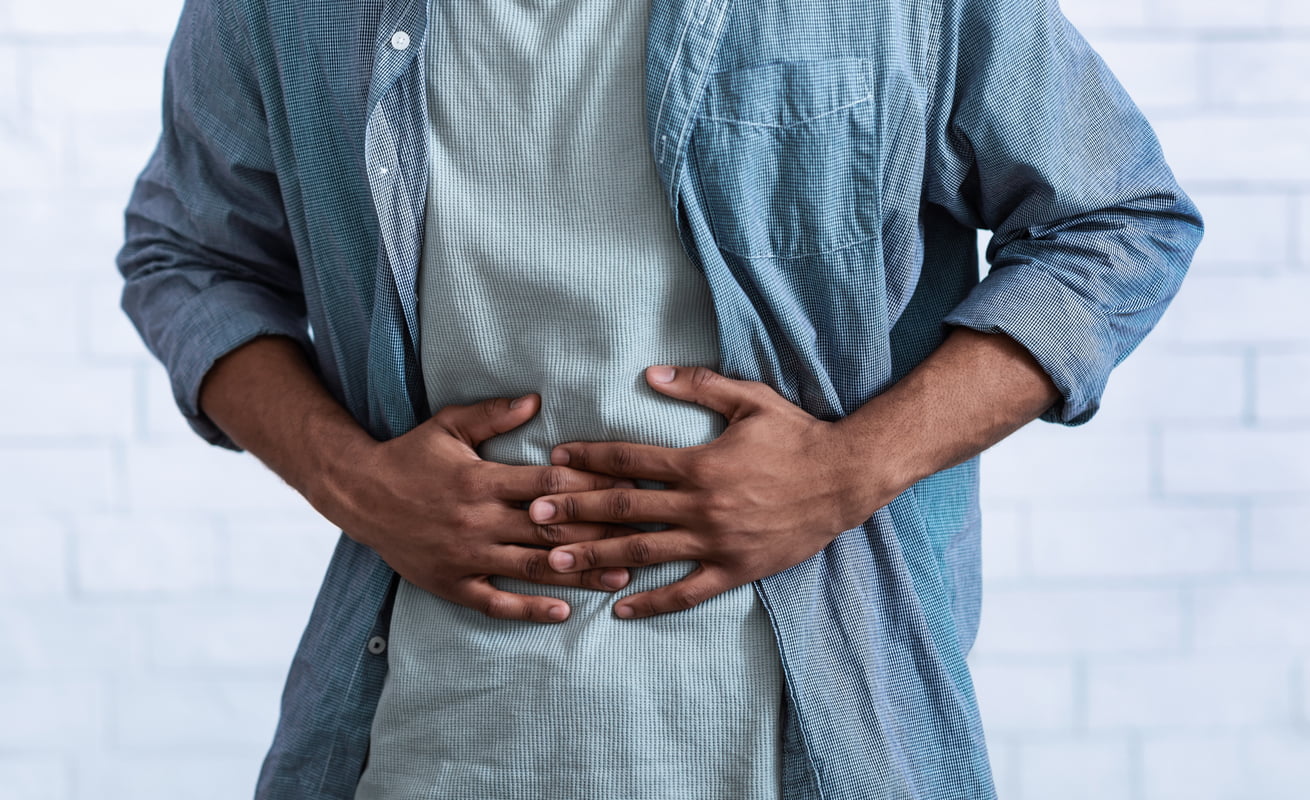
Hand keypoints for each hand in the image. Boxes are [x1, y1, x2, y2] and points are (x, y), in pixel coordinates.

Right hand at [313, 393, 637, 622]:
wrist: (357, 494)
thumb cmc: (409, 455)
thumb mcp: (447, 426)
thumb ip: (492, 414)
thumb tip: (537, 399)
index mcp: (481, 479)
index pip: (546, 485)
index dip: (589, 487)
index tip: (627, 487)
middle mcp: (477, 520)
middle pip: (549, 529)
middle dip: (599, 534)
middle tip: (643, 538)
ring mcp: (465, 555)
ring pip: (532, 568)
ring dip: (580, 574)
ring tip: (621, 577)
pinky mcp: (452, 582)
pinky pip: (495, 601)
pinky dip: (529, 609)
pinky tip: (563, 612)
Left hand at [528, 366, 903, 617]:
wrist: (845, 479)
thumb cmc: (796, 435)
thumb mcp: (751, 399)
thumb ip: (700, 386)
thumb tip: (651, 374)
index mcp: (698, 463)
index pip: (630, 459)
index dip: (589, 458)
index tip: (555, 459)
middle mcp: (700, 505)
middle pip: (624, 508)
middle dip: (575, 510)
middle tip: (534, 513)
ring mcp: (716, 541)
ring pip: (645, 552)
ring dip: (597, 556)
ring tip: (556, 562)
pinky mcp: (735, 569)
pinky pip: (687, 591)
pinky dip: (652, 602)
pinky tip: (620, 609)